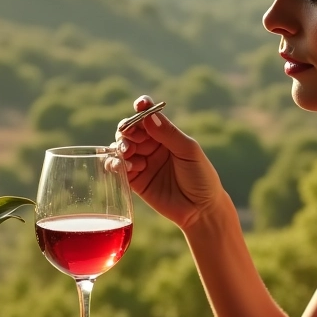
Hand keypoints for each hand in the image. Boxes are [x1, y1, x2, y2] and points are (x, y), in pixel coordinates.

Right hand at [114, 96, 227, 228]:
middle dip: (127, 130)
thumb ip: (168, 134)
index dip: (142, 108)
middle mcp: (152, 146)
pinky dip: (115, 163)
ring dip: (121, 147)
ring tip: (128, 154)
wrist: (201, 210)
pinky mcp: (135, 181)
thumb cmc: (201, 177)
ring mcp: (143, 162)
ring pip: (122, 147)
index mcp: (166, 135)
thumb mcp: (188, 152)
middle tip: (128, 136)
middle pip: (131, 130)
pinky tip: (121, 166)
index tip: (139, 105)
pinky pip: (118, 168)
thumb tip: (147, 116)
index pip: (149, 116)